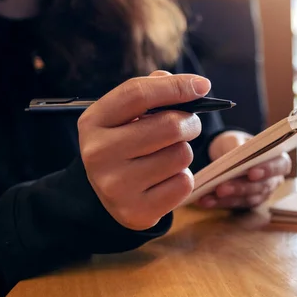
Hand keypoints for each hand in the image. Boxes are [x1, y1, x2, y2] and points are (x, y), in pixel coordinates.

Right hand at [78, 70, 209, 229]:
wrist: (106, 195)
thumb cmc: (125, 144)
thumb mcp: (126, 115)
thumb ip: (153, 92)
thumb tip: (194, 85)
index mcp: (94, 121)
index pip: (138, 93)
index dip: (176, 86)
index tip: (203, 86)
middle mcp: (98, 153)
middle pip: (169, 125)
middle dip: (190, 123)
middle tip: (189, 127)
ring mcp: (115, 185)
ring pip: (181, 155)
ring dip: (184, 153)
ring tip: (167, 157)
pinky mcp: (136, 210)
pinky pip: (183, 184)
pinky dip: (182, 179)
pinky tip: (165, 180)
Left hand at [197, 131, 291, 208]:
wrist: (225, 153)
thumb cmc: (235, 143)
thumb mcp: (235, 139)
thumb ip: (237, 145)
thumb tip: (235, 156)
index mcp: (278, 159)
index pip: (281, 166)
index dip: (268, 170)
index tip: (251, 173)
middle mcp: (274, 179)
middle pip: (262, 186)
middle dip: (240, 188)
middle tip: (221, 188)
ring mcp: (262, 193)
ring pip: (248, 198)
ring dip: (227, 198)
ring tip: (208, 195)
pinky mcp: (247, 203)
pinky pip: (234, 205)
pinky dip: (219, 203)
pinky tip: (205, 200)